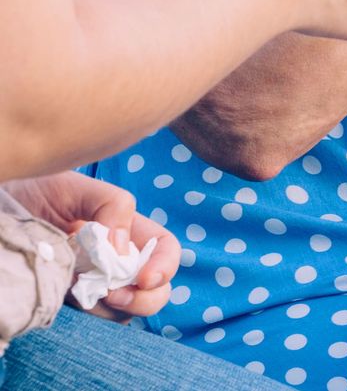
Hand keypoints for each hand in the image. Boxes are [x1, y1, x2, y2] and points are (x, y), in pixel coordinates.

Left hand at [5, 174, 179, 317]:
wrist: (4, 206)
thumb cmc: (39, 191)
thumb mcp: (78, 189)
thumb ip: (112, 206)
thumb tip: (121, 250)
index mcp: (127, 230)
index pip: (165, 249)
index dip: (165, 265)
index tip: (144, 278)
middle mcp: (114, 261)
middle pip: (155, 290)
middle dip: (146, 299)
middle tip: (114, 294)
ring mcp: (91, 285)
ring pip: (124, 312)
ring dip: (113, 310)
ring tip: (86, 297)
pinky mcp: (66, 304)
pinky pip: (92, 323)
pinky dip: (91, 320)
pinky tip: (71, 303)